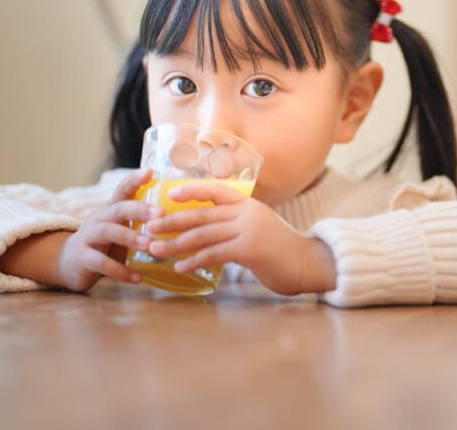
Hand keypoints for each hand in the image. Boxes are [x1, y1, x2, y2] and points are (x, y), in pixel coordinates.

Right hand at [57, 168, 159, 291]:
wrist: (68, 262)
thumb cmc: (105, 243)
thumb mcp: (121, 228)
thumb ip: (141, 222)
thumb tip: (179, 218)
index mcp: (111, 209)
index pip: (122, 188)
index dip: (135, 179)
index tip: (150, 171)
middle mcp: (99, 218)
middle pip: (118, 208)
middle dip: (139, 210)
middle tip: (160, 214)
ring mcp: (88, 237)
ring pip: (108, 232)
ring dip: (130, 237)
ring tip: (149, 245)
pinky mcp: (83, 258)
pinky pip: (101, 263)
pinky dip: (120, 271)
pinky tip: (137, 278)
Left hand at [145, 182, 335, 294]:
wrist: (307, 264)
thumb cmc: (280, 249)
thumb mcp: (258, 227)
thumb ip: (237, 223)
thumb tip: (208, 228)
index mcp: (247, 204)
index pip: (215, 189)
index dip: (191, 190)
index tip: (169, 194)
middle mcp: (246, 212)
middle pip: (201, 214)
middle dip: (171, 221)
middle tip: (148, 228)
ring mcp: (248, 229)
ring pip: (202, 234)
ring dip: (175, 243)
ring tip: (155, 250)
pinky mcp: (249, 250)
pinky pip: (214, 254)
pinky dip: (194, 261)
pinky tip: (180, 267)